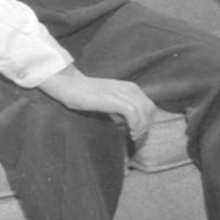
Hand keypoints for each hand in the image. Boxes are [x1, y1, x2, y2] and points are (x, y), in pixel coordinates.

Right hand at [37, 68, 158, 144]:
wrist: (68, 84)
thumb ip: (119, 110)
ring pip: (145, 111)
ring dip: (141, 127)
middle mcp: (130, 88)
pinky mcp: (114, 98)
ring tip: (131, 135)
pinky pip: (134, 112)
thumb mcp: (108, 101)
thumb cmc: (85, 95)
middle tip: (134, 136)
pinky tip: (128, 131)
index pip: (149, 106)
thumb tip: (126, 124)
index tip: (136, 132)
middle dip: (146, 125)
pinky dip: (135, 124)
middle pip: (150, 109)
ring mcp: (123, 92)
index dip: (147, 121)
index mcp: (131, 88)